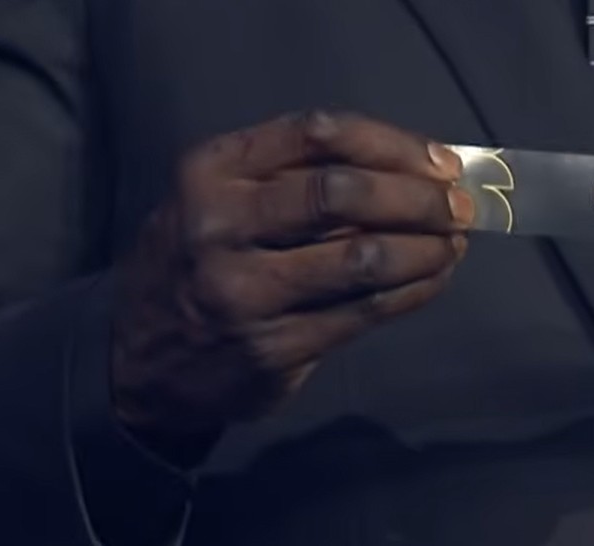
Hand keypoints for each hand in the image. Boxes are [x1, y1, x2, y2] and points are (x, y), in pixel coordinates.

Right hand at [111, 110, 471, 457]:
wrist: (136, 363)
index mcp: (209, 172)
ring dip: (426, 248)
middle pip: (342, 193)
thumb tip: (410, 171)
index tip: (437, 159)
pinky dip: (413, 292)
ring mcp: (245, 292)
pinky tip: (432, 279)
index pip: (318, 134)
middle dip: (417, 197)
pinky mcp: (274, 347)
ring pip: (362, 258)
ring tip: (454, 243)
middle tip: (458, 205)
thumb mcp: (214, 200)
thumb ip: (289, 179)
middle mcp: (220, 226)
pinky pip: (364, 312)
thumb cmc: (193, 264)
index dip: (391, 143)